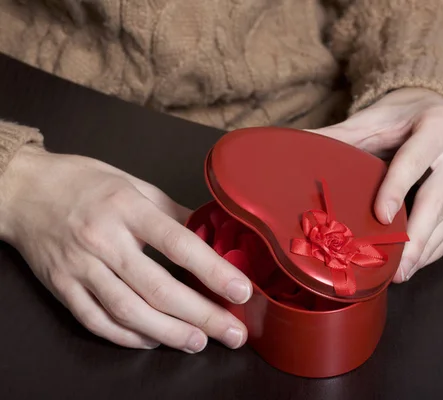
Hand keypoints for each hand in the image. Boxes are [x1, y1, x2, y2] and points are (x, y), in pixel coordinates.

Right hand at [0, 147, 251, 351]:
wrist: (22, 191)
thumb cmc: (81, 183)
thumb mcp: (133, 184)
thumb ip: (171, 211)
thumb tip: (207, 233)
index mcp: (127, 208)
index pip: (179, 244)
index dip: (213, 270)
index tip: (240, 290)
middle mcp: (104, 241)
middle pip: (159, 288)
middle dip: (201, 315)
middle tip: (231, 332)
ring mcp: (81, 268)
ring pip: (129, 311)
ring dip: (169, 332)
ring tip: (199, 342)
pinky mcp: (62, 287)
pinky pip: (97, 321)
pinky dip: (127, 336)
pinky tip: (152, 340)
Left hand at [312, 88, 442, 281]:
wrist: (437, 110)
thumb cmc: (400, 119)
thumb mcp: (371, 121)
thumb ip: (339, 136)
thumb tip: (298, 145)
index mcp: (439, 125)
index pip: (414, 161)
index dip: (396, 189)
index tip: (380, 217)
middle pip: (438, 199)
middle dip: (416, 237)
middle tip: (397, 268)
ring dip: (427, 249)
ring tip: (404, 271)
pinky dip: (439, 246)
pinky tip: (420, 260)